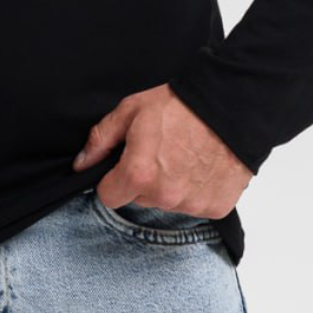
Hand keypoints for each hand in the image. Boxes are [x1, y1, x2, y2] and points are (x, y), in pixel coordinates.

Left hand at [71, 83, 252, 217]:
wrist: (231, 105)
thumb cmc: (180, 104)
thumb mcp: (131, 111)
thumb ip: (101, 139)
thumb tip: (81, 164)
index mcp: (138, 174)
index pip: (108, 197)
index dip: (112, 179)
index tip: (124, 165)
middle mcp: (164, 196)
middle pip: (138, 199)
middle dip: (143, 180)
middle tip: (160, 152)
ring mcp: (191, 204)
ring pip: (167, 203)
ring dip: (170, 186)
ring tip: (183, 156)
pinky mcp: (215, 207)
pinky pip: (194, 205)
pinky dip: (195, 190)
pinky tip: (200, 166)